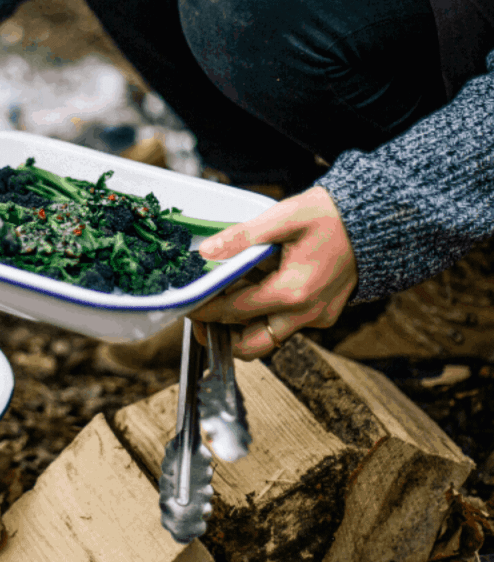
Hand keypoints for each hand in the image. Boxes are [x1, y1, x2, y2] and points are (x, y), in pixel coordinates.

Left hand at [189, 186, 357, 359]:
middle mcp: (305, 314)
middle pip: (251, 345)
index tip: (187, 306)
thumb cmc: (330, 216)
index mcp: (292, 292)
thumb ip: (243, 237)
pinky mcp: (323, 314)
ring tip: (222, 304)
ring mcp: (317, 318)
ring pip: (269, 339)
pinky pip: (286, 326)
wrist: (374, 221)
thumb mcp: (283, 217)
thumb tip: (207, 251)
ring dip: (242, 329)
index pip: (233, 312)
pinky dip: (263, 317)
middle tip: (200, 318)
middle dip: (222, 336)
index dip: (204, 311)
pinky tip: (252, 292)